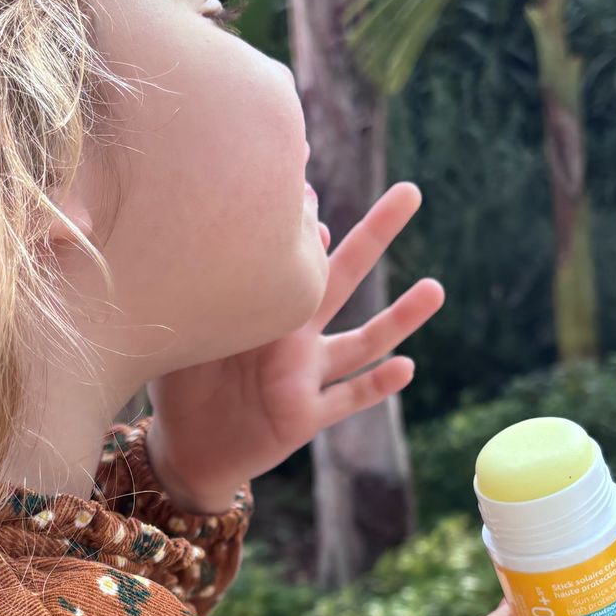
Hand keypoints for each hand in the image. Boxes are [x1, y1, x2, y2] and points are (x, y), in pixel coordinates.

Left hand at [145, 182, 443, 511]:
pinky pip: (349, 399)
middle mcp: (295, 335)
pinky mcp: (307, 416)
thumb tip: (191, 240)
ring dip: (400, 317)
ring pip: (363, 341)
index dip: (307, 214)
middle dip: (376, 233)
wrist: (187, 449)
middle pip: (343, 275)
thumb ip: (192, 293)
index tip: (315, 165)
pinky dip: (377, 386)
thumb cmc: (181, 386)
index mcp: (266, 308)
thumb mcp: (183, 332)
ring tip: (435, 288)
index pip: (295, 253)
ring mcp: (307, 375)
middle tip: (410, 192)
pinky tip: (406, 368)